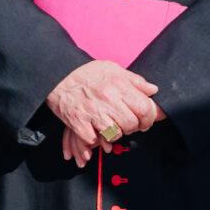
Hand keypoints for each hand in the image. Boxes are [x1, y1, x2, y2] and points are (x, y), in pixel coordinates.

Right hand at [45, 60, 159, 167]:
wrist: (57, 75)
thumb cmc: (86, 73)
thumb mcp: (113, 69)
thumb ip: (135, 80)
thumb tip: (152, 90)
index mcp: (119, 85)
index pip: (145, 108)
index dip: (148, 118)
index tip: (144, 121)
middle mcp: (108, 99)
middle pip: (132, 124)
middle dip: (133, 128)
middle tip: (128, 125)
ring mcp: (93, 112)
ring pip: (115, 134)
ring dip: (115, 134)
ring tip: (112, 127)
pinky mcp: (78, 122)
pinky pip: (94, 139)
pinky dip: (96, 139)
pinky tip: (95, 130)